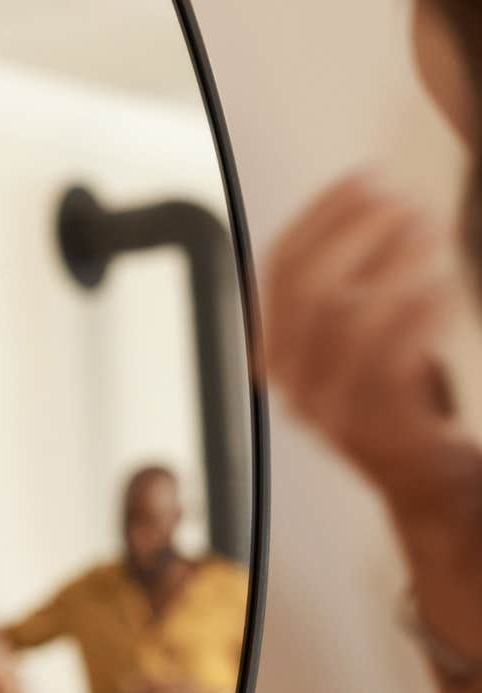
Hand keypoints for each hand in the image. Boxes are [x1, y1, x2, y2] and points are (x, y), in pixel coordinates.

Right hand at [261, 172, 481, 522]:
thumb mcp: (362, 337)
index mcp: (279, 351)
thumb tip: (371, 206)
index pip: (277, 269)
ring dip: (388, 265)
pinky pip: (388, 364)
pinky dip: (416, 317)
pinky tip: (445, 286)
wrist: (430, 485)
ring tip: (429, 230)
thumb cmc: (403, 402)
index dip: (319, 216)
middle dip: (353, 234)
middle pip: (304, 291)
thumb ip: (351, 288)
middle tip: (402, 200)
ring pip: (342, 323)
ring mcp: (331, 412)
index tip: (361, 178)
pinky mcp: (376, 434)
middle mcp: (292, 383)